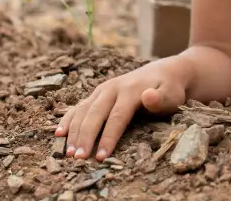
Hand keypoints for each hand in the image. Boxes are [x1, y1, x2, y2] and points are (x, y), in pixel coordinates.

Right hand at [55, 56, 190, 160]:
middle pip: (95, 114)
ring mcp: (103, 90)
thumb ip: (160, 98)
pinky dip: (69, 119)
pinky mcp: (98, 93)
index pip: (117, 117)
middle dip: (86, 136)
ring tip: (68, 153)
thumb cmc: (170, 89)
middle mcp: (113, 87)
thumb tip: (148, 96)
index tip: (101, 157)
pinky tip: (59, 133)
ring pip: (84, 110)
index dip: (108, 137)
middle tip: (78, 158)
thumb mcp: (172, 94)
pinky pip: (80, 106)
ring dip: (74, 131)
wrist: (166, 72)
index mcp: (131, 89)